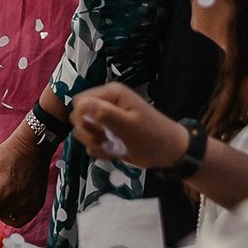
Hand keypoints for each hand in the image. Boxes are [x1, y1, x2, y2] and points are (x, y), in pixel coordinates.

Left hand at [0, 115, 59, 225]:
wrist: (34, 147)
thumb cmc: (9, 154)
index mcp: (4, 192)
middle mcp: (18, 202)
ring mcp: (30, 204)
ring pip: (6, 219)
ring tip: (0, 195)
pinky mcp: (37, 205)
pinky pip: (20, 220)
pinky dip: (12, 216)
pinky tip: (10, 203)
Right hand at [71, 82, 191, 170]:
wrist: (169, 153)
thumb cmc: (152, 137)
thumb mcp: (128, 126)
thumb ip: (104, 114)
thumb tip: (80, 104)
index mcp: (111, 94)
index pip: (80, 102)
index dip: (83, 118)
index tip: (97, 131)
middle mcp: (106, 104)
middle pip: (78, 117)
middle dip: (88, 133)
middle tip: (106, 140)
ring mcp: (106, 119)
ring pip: (83, 131)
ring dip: (94, 143)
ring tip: (112, 147)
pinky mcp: (107, 133)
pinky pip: (91, 142)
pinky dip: (100, 150)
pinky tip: (114, 152)